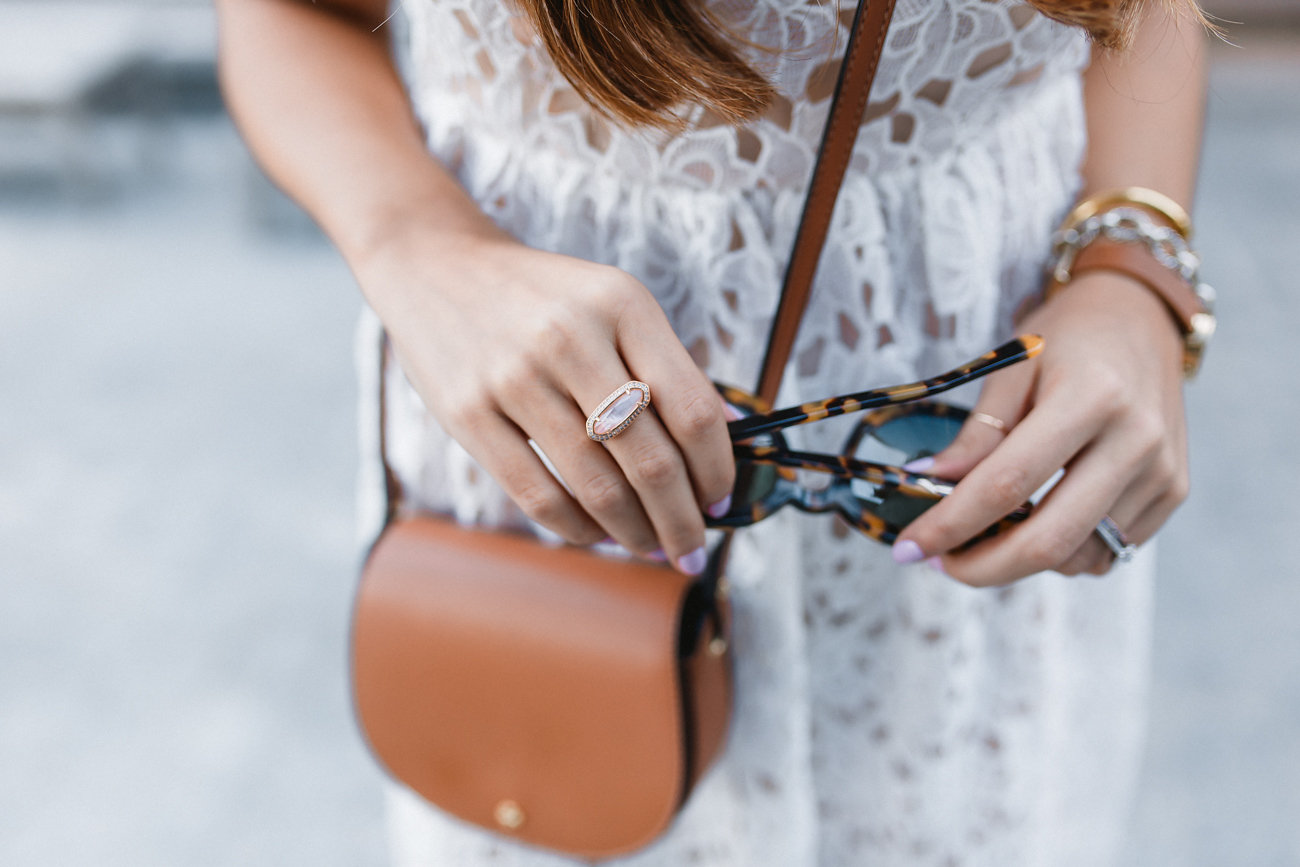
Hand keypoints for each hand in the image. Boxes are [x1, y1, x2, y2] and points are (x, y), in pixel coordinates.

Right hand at [357, 226, 734, 574]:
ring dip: (635, 532)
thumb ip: (670, 365)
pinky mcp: (468, 413)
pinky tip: (597, 533)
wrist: (435, 265)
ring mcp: (514, 377)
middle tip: (693, 547)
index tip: (722, 501)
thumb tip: (736, 432)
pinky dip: (578, 529)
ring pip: (597, 487)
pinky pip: (538, 495)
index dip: (717, 470)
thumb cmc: (542, 297)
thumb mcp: (614, 302)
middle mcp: (571, 337)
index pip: (693, 409)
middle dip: (683, 519)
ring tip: (651, 546)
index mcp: (622, 304)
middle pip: (650, 459)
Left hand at [893, 272, 1189, 583]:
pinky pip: (1108, 550)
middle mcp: (1137, 440)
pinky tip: (1033, 525)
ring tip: (982, 538)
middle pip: (1049, 539)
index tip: (910, 548)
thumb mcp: (1012, 367)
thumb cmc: (1068, 337)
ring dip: (1020, 562)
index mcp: (1093, 397)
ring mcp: (1162, 472)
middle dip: (983, 566)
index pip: (1007, 484)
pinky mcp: (1172, 491)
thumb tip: (930, 482)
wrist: (1140, 317)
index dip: (951, 524)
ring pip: (1078, 556)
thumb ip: (978, 431)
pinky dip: (1062, 553)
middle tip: (940, 563)